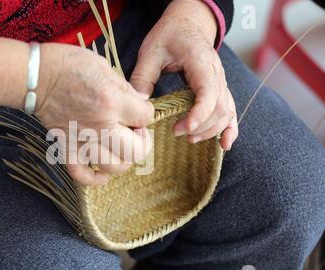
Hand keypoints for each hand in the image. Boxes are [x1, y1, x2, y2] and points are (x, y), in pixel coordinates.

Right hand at [35, 43, 153, 184]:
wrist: (36, 76)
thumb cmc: (69, 66)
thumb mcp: (104, 68)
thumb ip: (126, 89)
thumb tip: (140, 104)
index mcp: (112, 102)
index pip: (145, 117)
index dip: (146, 112)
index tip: (139, 109)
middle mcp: (100, 126)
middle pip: (136, 151)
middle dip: (142, 141)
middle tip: (135, 130)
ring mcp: (83, 141)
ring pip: (114, 167)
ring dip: (123, 159)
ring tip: (120, 147)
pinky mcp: (67, 149)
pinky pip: (82, 175)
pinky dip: (95, 178)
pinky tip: (103, 173)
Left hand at [130, 0, 237, 150]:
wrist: (187, 24)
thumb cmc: (169, 35)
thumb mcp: (151, 51)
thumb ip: (143, 76)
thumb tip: (139, 104)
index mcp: (201, 62)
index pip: (208, 92)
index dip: (198, 114)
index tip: (182, 128)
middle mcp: (216, 73)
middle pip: (220, 107)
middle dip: (201, 126)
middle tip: (176, 133)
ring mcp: (221, 82)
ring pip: (226, 112)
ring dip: (211, 130)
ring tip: (189, 139)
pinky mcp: (219, 89)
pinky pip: (230, 110)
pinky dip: (229, 129)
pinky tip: (224, 144)